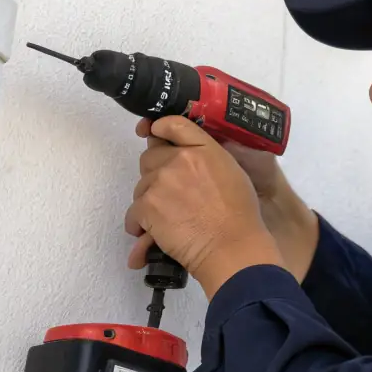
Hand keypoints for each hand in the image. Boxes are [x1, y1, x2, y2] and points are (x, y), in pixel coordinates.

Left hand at [126, 116, 283, 298]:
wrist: (231, 247)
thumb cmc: (239, 216)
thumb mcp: (232, 172)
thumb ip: (208, 157)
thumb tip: (188, 158)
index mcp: (203, 148)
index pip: (172, 124)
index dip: (158, 127)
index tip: (152, 131)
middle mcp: (179, 159)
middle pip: (150, 155)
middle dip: (155, 172)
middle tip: (170, 192)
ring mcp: (160, 182)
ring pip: (141, 185)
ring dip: (149, 199)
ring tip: (166, 218)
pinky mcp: (147, 206)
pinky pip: (133, 212)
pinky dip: (139, 224)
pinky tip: (152, 233)